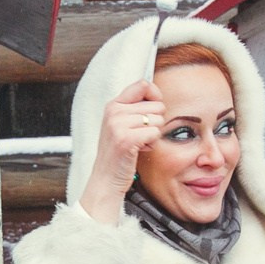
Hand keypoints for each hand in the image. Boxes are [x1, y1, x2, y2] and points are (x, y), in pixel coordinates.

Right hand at [77, 80, 164, 223]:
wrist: (105, 179)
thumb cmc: (118, 153)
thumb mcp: (121, 124)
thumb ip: (134, 108)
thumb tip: (157, 96)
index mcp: (113, 104)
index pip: (143, 84)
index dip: (155, 96)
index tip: (153, 111)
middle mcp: (114, 111)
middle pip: (157, 105)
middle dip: (155, 122)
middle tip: (140, 135)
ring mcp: (118, 125)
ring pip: (158, 120)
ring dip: (153, 134)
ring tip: (138, 143)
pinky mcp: (125, 139)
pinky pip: (155, 133)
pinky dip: (152, 143)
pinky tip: (140, 150)